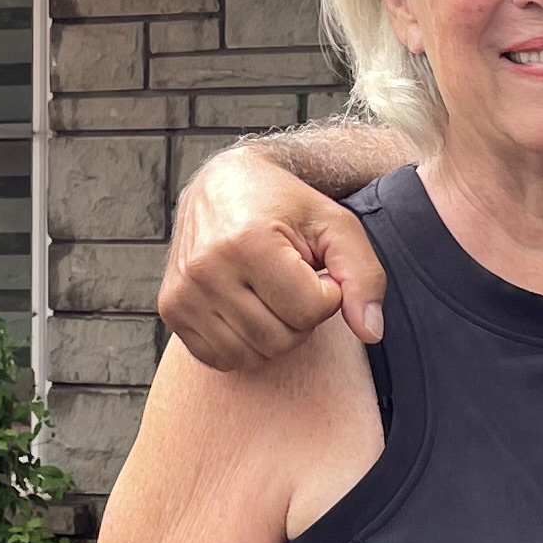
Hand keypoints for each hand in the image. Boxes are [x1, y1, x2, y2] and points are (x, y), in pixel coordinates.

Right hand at [156, 149, 386, 371]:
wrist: (224, 184)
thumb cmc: (284, 203)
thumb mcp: (335, 224)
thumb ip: (363, 276)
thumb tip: (371, 333)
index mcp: (247, 242)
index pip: (309, 310)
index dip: (326, 293)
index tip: (315, 268)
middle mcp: (206, 269)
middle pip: (280, 338)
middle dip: (300, 317)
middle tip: (294, 281)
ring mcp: (183, 292)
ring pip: (252, 354)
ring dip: (274, 332)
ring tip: (270, 292)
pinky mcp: (171, 309)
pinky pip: (221, 358)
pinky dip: (243, 342)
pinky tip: (247, 305)